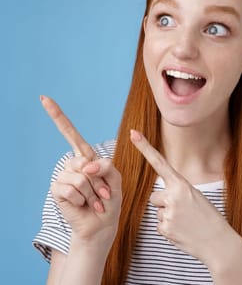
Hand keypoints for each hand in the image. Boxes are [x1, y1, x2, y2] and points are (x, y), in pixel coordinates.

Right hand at [41, 95, 121, 247]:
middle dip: (100, 180)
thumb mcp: (116, 179)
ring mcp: (63, 177)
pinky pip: (73, 189)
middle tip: (103, 193)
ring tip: (94, 200)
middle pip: (86, 161)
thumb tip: (86, 165)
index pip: (70, 134)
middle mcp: (73, 165)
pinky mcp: (58, 190)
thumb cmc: (109, 200)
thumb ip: (107, 166)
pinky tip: (84, 205)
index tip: (44, 98)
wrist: (102, 223)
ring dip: (93, 192)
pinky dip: (84, 199)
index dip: (57, 116)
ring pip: (82, 177)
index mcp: (87, 158)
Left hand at [129, 129, 236, 263]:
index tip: (132, 133)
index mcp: (183, 184)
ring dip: (168, 216)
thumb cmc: (209, 218)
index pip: (160, 163)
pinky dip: (169, 229)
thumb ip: (178, 192)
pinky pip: (160, 225)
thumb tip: (160, 197)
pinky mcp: (164, 228)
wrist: (218, 242)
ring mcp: (168, 212)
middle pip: (155, 196)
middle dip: (164, 203)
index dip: (145, 147)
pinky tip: (183, 231)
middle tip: (184, 212)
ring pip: (158, 211)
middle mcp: (173, 196)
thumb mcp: (197, 197)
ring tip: (186, 222)